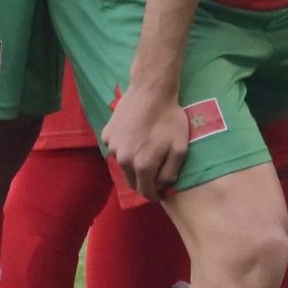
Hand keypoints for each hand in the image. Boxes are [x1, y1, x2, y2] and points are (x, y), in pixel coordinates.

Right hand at [105, 79, 190, 200]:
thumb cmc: (169, 118)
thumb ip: (171, 171)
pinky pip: (115, 148)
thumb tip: (163, 185)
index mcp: (142, 166)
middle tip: (153, 173)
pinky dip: (124, 148)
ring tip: (145, 150)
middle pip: (131, 181)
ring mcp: (113, 147)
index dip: (153, 195)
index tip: (158, 194)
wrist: (151, 91)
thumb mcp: (180, 147)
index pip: (145, 191)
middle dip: (142, 181)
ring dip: (132, 164)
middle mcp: (124, 160)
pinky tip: (135, 136)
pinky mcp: (107, 134)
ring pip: (122, 165)